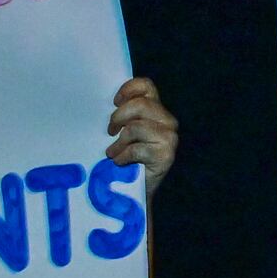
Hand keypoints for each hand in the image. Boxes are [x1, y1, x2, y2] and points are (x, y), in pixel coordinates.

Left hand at [103, 78, 177, 194]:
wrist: (140, 190)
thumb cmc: (130, 159)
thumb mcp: (126, 132)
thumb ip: (124, 116)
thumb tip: (107, 107)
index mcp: (157, 110)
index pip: (147, 86)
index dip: (129, 89)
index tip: (114, 102)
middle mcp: (168, 121)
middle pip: (139, 105)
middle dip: (118, 117)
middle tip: (109, 131)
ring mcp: (169, 138)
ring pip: (136, 127)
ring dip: (118, 142)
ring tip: (111, 152)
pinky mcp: (166, 155)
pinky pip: (137, 149)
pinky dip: (122, 156)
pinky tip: (119, 162)